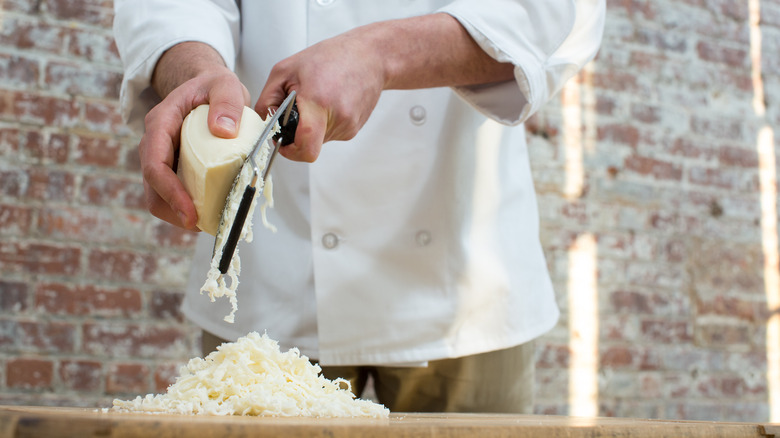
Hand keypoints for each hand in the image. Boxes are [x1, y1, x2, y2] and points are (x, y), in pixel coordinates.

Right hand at [140, 64, 249, 229]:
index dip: (170, 191)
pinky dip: (188, 207)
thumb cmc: (214, 86)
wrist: (208, 87)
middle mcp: (155, 143)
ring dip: (178, 214)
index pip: (155, 163)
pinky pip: (174, 193)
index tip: (189, 213)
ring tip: (206, 223)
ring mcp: (163, 157)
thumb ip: (227, 103)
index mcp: (161, 122)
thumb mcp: (225, 84)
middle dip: (172, 210)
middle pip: (152, 186)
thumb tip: (223, 131)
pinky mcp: (174, 168)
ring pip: (159, 195)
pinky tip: (209, 213)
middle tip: (200, 225)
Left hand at [256, 27, 385, 161]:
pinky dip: (324, 123)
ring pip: (319, 140)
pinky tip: (330, 102)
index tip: (283, 143)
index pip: (306, 147)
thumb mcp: (286, 69)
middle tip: (299, 109)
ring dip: (312, 126)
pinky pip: (331, 134)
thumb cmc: (331, 57)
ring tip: (318, 99)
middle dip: (298, 133)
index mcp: (319, 101)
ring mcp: (349, 126)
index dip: (290, 152)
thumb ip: (267, 99)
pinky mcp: (355, 128)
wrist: (370, 56)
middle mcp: (338, 118)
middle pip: (309, 144)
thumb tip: (262, 123)